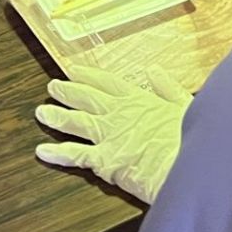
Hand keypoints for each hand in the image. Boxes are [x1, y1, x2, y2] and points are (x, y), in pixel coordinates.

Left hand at [34, 65, 189, 204]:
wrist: (188, 162)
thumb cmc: (189, 136)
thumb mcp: (184, 104)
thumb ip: (167, 87)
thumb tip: (155, 71)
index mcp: (137, 98)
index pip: (107, 82)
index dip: (88, 75)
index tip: (73, 69)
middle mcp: (118, 113)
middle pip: (87, 98)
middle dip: (68, 91)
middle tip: (51, 87)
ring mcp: (108, 135)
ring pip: (76, 122)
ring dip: (57, 117)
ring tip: (41, 112)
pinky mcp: (104, 160)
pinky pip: (76, 155)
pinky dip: (58, 153)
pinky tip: (42, 152)